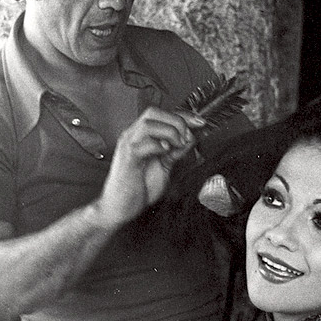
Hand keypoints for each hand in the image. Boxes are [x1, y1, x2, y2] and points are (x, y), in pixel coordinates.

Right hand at [97, 106, 204, 226]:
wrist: (119, 208)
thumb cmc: (138, 188)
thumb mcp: (164, 166)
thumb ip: (175, 152)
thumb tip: (190, 139)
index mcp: (140, 136)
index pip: (162, 115)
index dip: (183, 115)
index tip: (200, 121)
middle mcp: (132, 136)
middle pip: (153, 112)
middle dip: (176, 120)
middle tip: (187, 137)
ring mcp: (128, 146)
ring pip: (148, 124)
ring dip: (169, 132)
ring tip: (177, 146)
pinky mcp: (128, 159)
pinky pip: (143, 144)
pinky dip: (158, 145)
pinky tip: (165, 153)